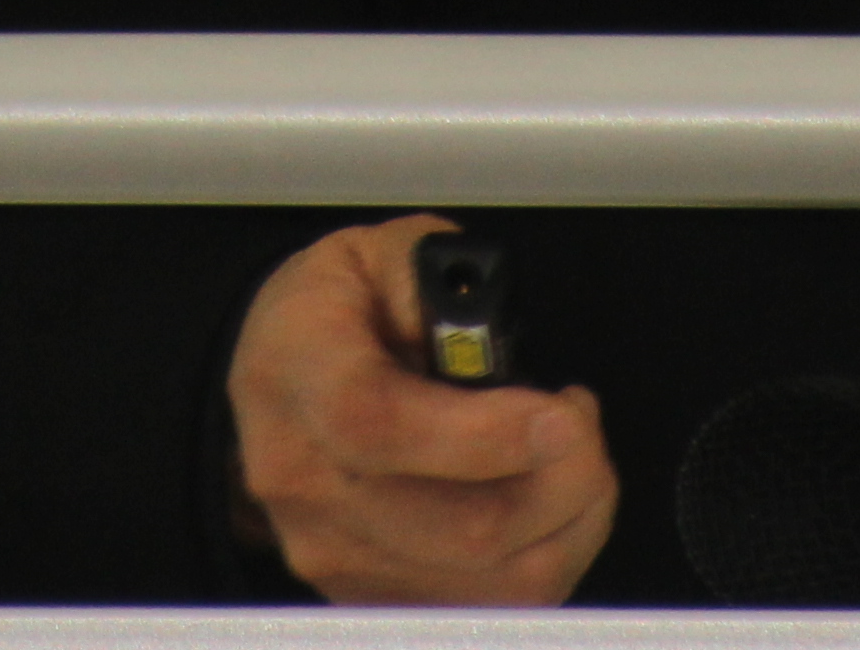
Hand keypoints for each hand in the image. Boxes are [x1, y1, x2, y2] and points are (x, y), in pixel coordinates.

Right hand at [226, 217, 614, 602]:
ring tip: (571, 455)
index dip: (483, 435)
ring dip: (572, 517)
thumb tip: (483, 332)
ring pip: (497, 577)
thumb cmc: (339, 313)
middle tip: (579, 417)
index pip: (378, 426)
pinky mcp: (372, 598)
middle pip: (463, 527)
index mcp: (296, 371)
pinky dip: (550, 554)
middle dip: (566, 475)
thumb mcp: (380, 251)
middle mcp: (302, 480)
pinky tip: (547, 499)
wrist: (280, 382)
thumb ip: (434, 272)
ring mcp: (334, 554)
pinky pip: (495, 607)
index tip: (557, 412)